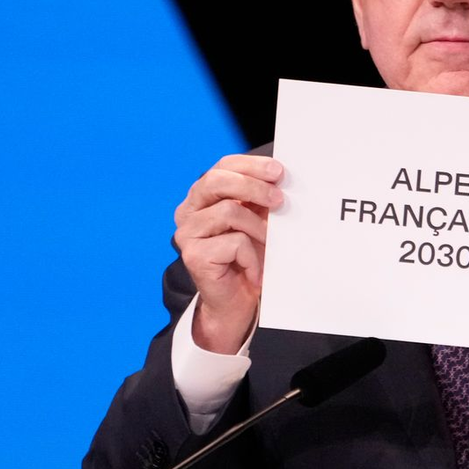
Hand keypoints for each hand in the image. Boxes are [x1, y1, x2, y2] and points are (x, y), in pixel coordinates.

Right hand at [173, 155, 284, 352]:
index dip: (250, 165)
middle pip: (217, 181)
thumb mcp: (256, 221)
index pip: (222, 166)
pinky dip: (252, 257)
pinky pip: (233, 243)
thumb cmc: (248, 257)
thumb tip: (281, 178)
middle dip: (253, 186)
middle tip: (279, 199)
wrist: (236, 302)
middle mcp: (188, 211)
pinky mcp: (193, 256)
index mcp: (202, 196)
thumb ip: (260, 199)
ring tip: (269, 244)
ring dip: (258, 228)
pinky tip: (255, 270)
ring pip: (229, 211)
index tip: (278, 171)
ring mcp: (187, 233)